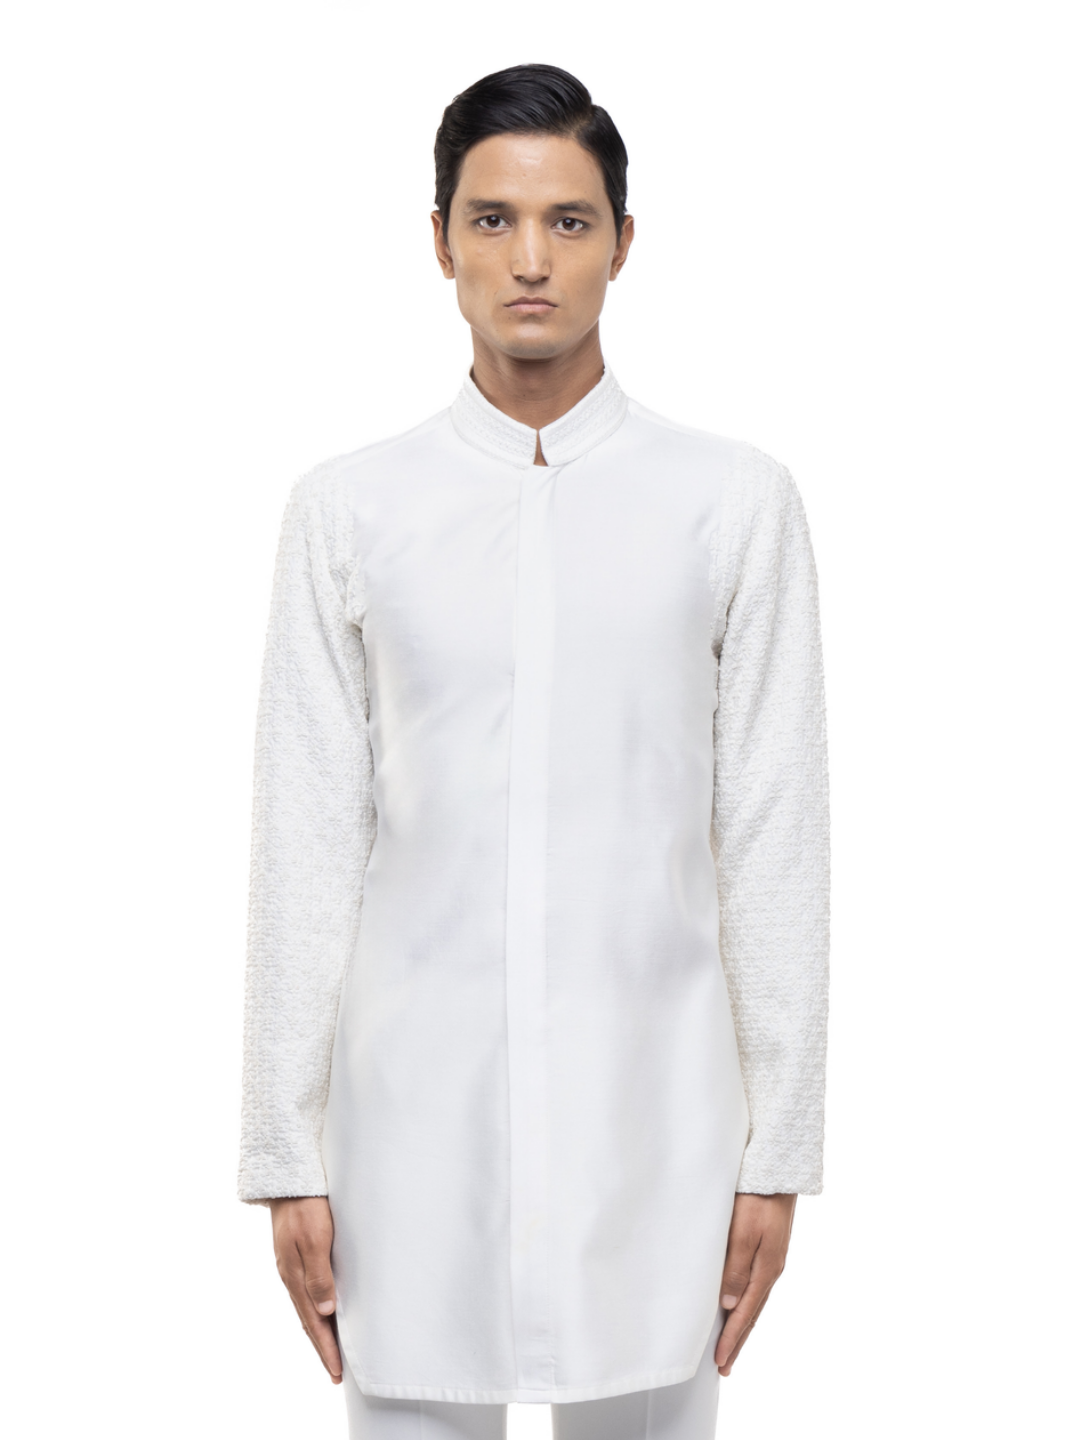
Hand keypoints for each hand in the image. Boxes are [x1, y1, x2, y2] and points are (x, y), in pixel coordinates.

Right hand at [269, 1196, 342, 1383]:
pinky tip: (324, 1313)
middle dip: (322, 1347)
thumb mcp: (315, 1238)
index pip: (313, 1322)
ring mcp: (292, 1267)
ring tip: (332, 1351)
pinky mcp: (297, 1256)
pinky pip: (307, 1292)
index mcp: (295, 1276)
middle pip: (309, 1320)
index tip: (337, 1371)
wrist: (290, 1180)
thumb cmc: (307, 1206)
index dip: (325, 1348)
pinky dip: (316, 1310)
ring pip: (307, 1308)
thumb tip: (325, 1311)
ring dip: (319, 1331)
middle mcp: (292, 1276)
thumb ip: (319, 1274)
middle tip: (336, 1372)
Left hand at [714, 1192, 796, 1375]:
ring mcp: (771, 1258)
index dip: (732, 1339)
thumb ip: (735, 1267)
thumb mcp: (744, 1231)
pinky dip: (746, 1303)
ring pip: (753, 1301)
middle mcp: (770, 1268)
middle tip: (724, 1367)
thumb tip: (728, 1304)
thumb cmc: (758, 1197)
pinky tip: (739, 1305)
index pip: (745, 1313)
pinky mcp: (767, 1247)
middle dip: (737, 1340)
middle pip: (752, 1313)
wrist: (778, 1169)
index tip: (719, 1362)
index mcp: (766, 1269)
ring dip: (742, 1324)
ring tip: (730, 1344)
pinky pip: (754, 1285)